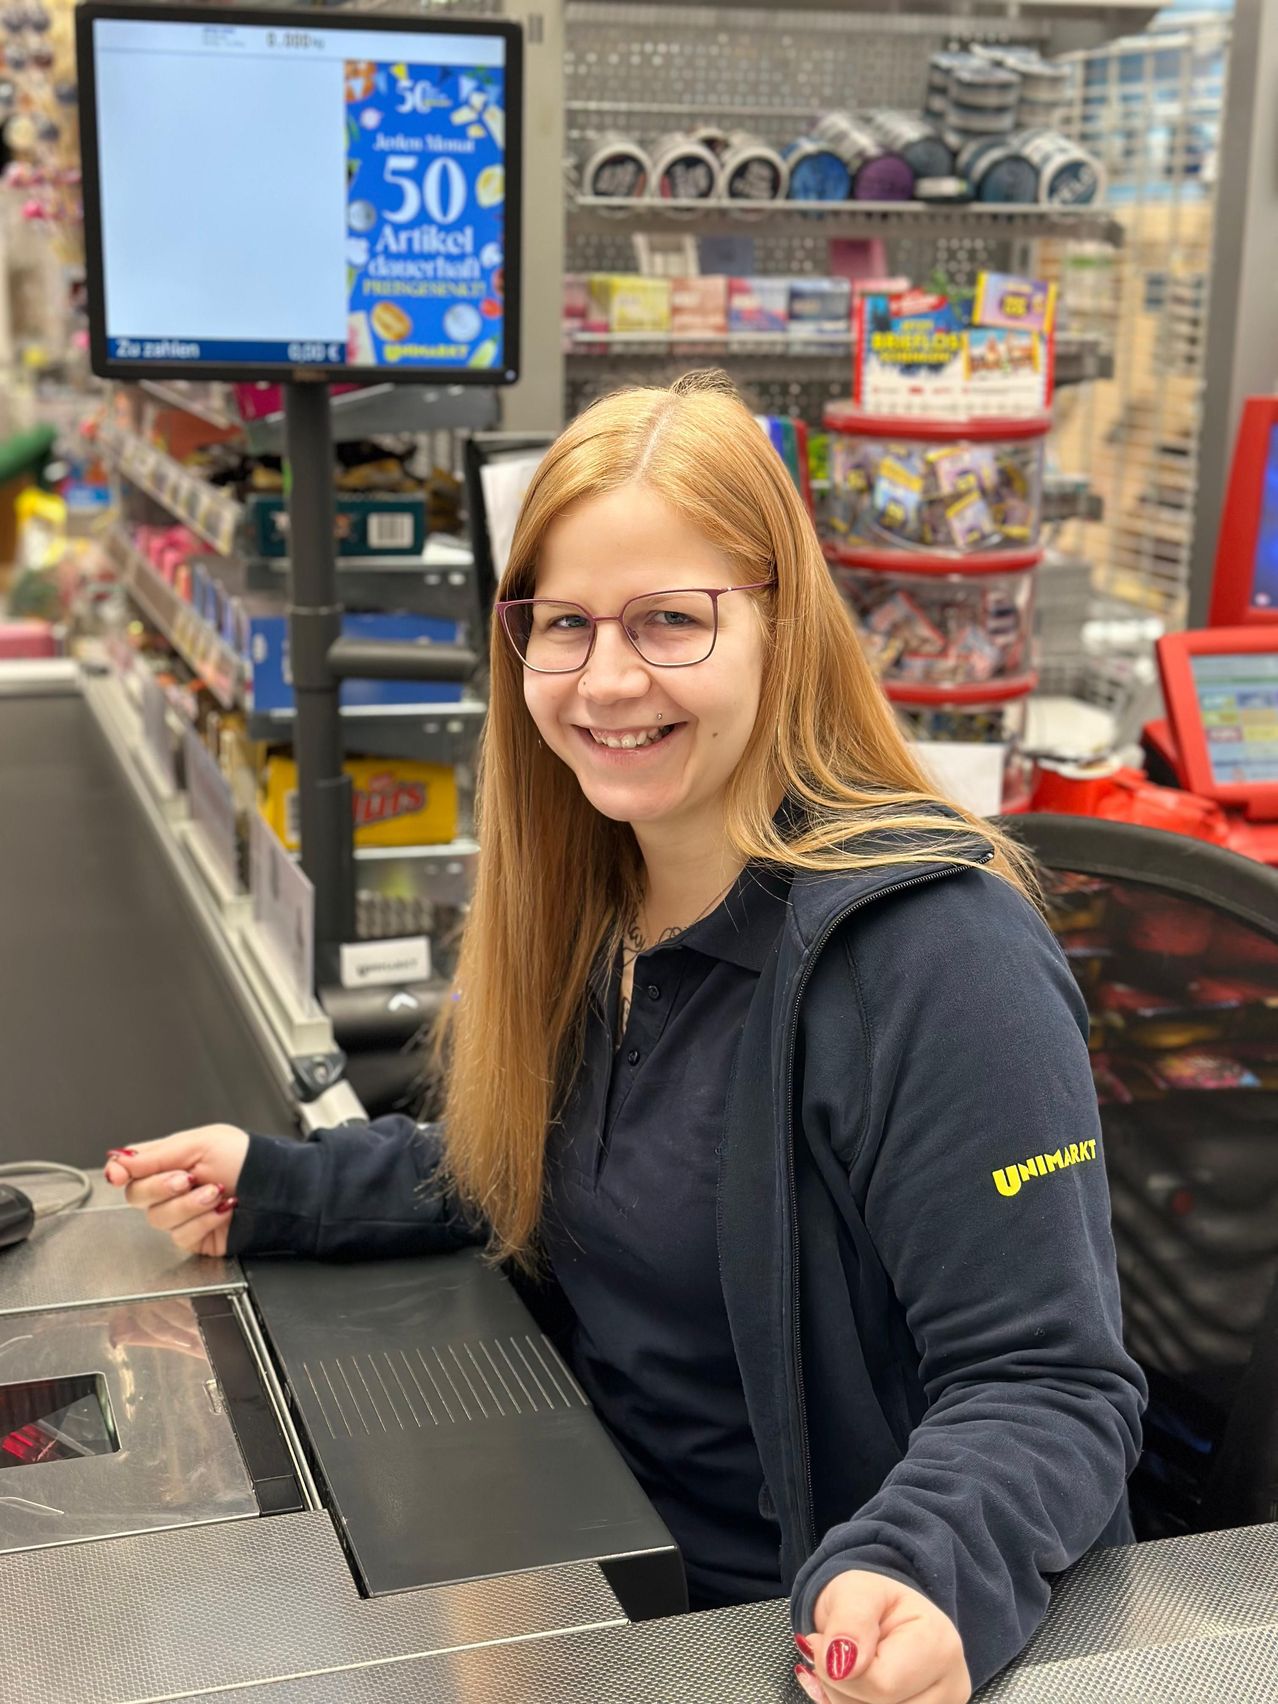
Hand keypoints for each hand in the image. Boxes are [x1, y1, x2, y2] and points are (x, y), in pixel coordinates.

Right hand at [103, 1124, 249, 1259]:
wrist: (279, 1187)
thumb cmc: (248, 1158)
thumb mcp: (202, 1144)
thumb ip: (156, 1155)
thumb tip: (117, 1161)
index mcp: (170, 1159)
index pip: (131, 1168)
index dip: (120, 1172)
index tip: (118, 1175)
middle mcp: (171, 1187)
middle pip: (136, 1195)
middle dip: (160, 1187)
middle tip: (187, 1178)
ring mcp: (182, 1213)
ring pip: (158, 1218)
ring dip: (188, 1205)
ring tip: (216, 1192)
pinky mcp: (195, 1236)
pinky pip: (181, 1235)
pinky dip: (204, 1221)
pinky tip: (223, 1210)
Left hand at [794, 1570, 970, 1703]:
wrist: (878, 1615)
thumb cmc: (868, 1599)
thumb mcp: (855, 1590)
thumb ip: (850, 1621)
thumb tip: (841, 1665)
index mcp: (940, 1645)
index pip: (883, 1686)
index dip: (838, 1671)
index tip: (819, 1642)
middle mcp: (951, 1686)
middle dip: (842, 1688)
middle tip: (830, 1655)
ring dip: (846, 1700)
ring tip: (843, 1668)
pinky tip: (852, 1688)